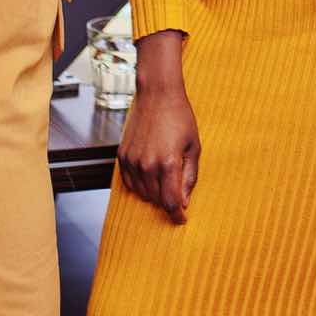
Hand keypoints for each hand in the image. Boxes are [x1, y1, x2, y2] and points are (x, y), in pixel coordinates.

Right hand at [117, 32, 200, 222]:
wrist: (157, 96)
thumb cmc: (180, 118)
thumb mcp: (194, 147)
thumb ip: (189, 177)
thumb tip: (185, 201)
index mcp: (168, 164)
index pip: (170, 201)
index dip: (176, 215)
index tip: (181, 220)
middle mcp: (147, 165)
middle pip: (156, 200)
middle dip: (168, 202)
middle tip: (177, 195)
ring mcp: (132, 161)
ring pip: (141, 193)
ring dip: (154, 194)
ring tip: (165, 181)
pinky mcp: (122, 157)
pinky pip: (129, 183)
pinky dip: (140, 186)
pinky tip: (150, 177)